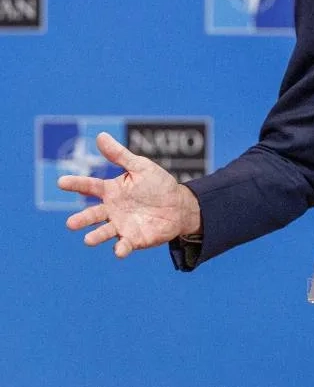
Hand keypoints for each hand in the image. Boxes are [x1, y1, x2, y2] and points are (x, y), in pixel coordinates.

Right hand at [58, 132, 201, 257]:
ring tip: (88, 239)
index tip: (61, 181)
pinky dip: (121, 249)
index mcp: (111, 191)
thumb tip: (100, 136)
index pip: (90, 186)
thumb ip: (119, 155)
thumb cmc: (158, 185)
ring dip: (96, 236)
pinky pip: (125, 245)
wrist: (179, 206)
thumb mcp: (140, 166)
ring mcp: (121, 225)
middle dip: (82, 219)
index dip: (76, 184)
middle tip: (71, 223)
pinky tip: (119, 251)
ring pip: (104, 232)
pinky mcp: (134, 239)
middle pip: (92, 214)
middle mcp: (112, 210)